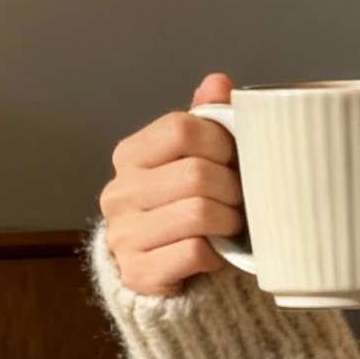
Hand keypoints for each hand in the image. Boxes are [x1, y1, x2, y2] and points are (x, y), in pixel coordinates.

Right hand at [98, 72, 245, 296]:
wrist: (164, 276)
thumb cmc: (183, 211)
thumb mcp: (191, 162)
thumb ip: (203, 123)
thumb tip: (219, 82)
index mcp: (130, 155)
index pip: (182, 128)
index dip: (221, 143)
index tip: (234, 161)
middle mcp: (119, 192)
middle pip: (197, 174)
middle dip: (232, 189)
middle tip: (240, 201)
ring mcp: (124, 235)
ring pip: (199, 213)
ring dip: (228, 222)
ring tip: (231, 226)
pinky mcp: (138, 273)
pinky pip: (194, 253)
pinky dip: (216, 255)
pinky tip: (217, 256)